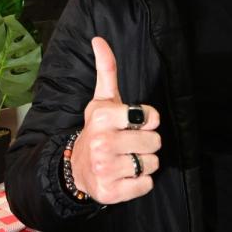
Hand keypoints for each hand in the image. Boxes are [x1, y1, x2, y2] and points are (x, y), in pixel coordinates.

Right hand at [70, 37, 160, 203]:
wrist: (77, 168)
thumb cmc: (97, 130)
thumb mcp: (102, 100)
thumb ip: (107, 70)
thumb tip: (99, 39)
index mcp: (102, 117)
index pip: (150, 116)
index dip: (147, 120)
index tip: (132, 123)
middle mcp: (102, 142)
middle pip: (155, 142)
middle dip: (146, 143)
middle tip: (128, 143)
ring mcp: (105, 168)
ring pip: (152, 164)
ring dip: (144, 163)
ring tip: (125, 159)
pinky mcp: (112, 192)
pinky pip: (146, 185)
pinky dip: (140, 183)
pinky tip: (124, 176)